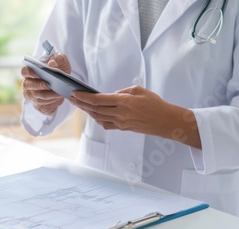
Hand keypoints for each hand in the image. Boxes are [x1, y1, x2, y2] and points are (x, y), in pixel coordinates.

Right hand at [21, 54, 71, 114]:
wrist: (64, 81)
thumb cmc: (59, 68)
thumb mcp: (61, 61)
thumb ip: (57, 59)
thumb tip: (51, 64)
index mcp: (29, 72)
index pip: (24, 71)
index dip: (31, 72)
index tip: (41, 73)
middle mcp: (27, 84)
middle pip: (28, 86)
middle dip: (38, 86)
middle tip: (48, 85)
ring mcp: (31, 95)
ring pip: (37, 96)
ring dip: (48, 95)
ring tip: (58, 92)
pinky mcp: (38, 104)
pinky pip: (43, 105)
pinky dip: (51, 101)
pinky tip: (58, 98)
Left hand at [70, 85, 200, 148]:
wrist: (166, 121)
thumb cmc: (155, 103)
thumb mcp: (139, 90)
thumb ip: (122, 92)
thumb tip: (109, 96)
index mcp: (123, 102)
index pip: (98, 99)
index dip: (84, 97)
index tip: (74, 93)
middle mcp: (120, 113)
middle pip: (95, 109)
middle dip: (81, 103)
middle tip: (72, 98)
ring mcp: (120, 123)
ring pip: (98, 117)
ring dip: (87, 111)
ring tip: (79, 104)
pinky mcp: (122, 128)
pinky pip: (105, 124)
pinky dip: (97, 118)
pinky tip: (93, 113)